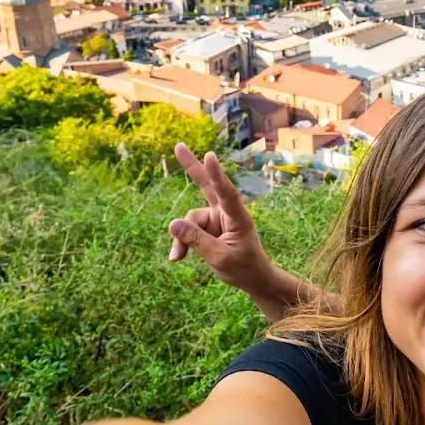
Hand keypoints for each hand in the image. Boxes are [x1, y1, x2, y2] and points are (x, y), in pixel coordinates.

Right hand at [167, 143, 273, 299]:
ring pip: (190, 219)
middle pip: (207, 185)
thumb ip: (196, 240)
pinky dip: (182, 242)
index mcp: (238, 217)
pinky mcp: (208, 226)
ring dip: (182, 238)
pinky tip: (177, 258)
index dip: (217, 175)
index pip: (227, 193)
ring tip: (176, 258)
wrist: (253, 279)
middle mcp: (226, 212)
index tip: (210, 156)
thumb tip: (172, 224)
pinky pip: (189, 230)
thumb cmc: (243, 268)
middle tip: (178, 146)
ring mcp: (216, 217)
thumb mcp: (219, 257)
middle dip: (192, 167)